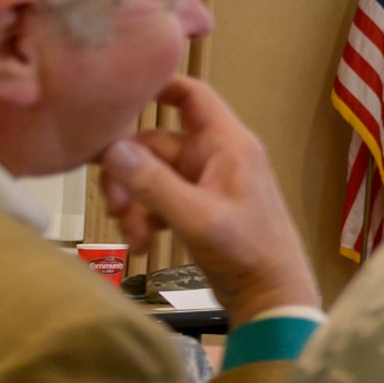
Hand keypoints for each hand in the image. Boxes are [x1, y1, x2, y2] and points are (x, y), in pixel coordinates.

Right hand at [99, 77, 317, 325]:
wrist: (271, 296)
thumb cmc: (247, 253)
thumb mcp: (196, 217)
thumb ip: (153, 183)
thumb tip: (112, 148)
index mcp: (228, 144)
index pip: (192, 95)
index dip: (157, 86)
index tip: (115, 96)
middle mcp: (217, 155)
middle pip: (155, 143)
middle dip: (129, 174)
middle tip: (117, 208)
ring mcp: (207, 181)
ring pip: (152, 175)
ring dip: (135, 203)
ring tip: (135, 237)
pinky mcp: (199, 206)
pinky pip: (160, 198)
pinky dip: (147, 218)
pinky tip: (144, 246)